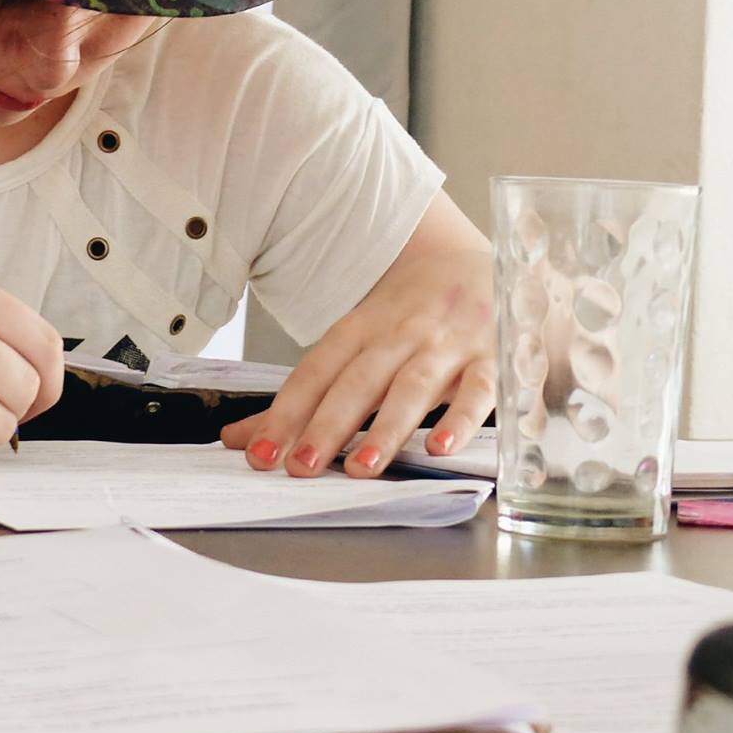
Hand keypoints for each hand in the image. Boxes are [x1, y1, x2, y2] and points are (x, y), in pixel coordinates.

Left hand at [220, 194, 495, 477]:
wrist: (491, 264)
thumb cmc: (416, 313)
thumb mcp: (362, 340)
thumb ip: (307, 395)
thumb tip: (239, 439)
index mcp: (364, 326)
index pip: (317, 369)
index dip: (286, 411)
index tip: (259, 453)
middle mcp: (402, 333)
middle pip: (359, 380)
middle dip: (328, 424)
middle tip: (300, 466)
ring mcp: (448, 345)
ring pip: (412, 386)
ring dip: (386, 428)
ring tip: (361, 468)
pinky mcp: (493, 359)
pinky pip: (478, 389)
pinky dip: (462, 419)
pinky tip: (441, 448)